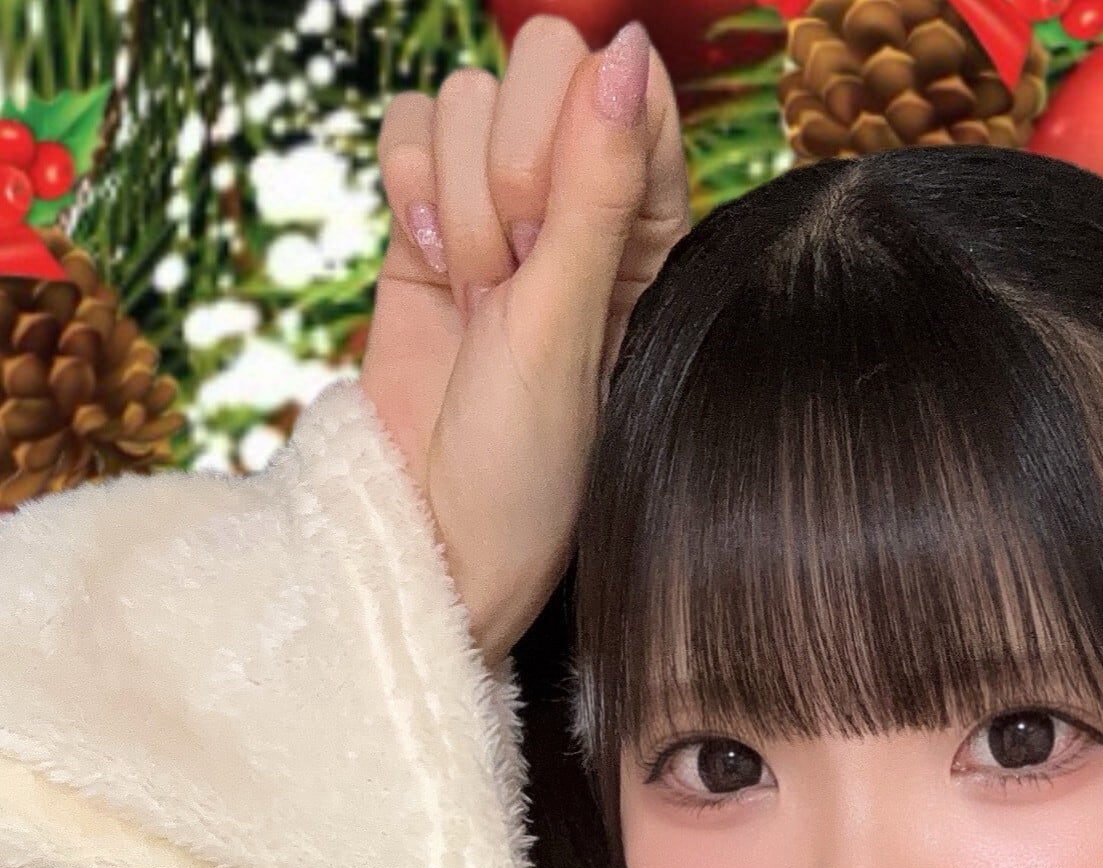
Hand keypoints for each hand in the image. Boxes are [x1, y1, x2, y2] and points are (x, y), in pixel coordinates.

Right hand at [361, 15, 689, 667]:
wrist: (428, 536)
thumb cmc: (523, 469)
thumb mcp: (565, 329)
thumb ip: (594, 188)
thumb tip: (625, 54)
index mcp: (649, 231)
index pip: (629, 89)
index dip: (578, 127)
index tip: (551, 225)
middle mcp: (579, 206)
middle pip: (539, 65)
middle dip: (510, 162)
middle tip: (510, 271)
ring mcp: (499, 210)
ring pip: (468, 98)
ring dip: (460, 197)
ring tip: (474, 296)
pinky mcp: (428, 219)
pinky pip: (413, 127)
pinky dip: (411, 185)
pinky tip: (430, 267)